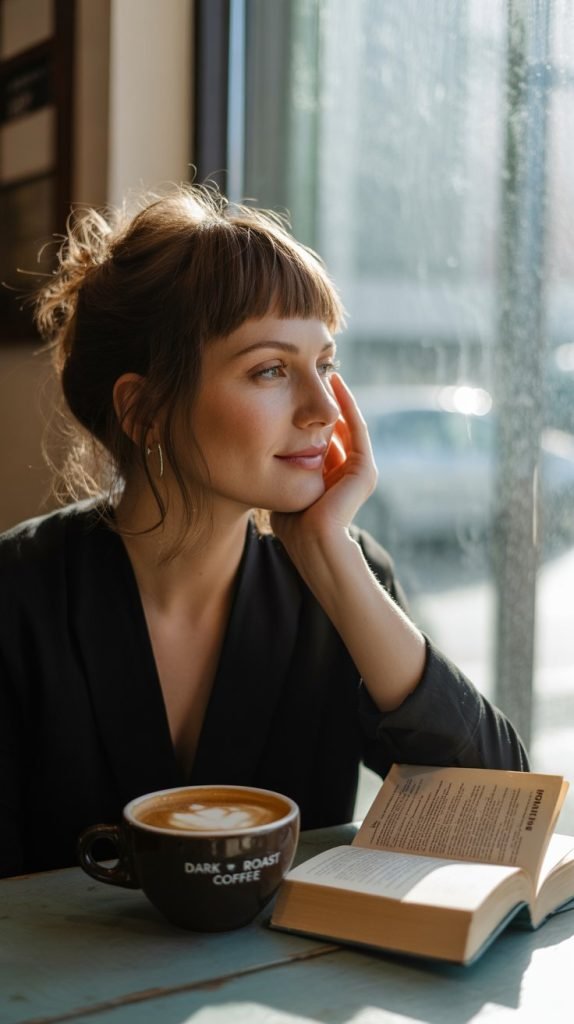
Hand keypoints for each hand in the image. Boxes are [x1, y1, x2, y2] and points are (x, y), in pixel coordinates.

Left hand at [270, 374, 377, 546]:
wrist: (313, 545)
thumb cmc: (292, 525)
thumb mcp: (284, 489)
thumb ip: (282, 470)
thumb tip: (261, 447)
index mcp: (329, 479)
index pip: (320, 440)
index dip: (308, 416)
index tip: (292, 391)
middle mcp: (346, 473)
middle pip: (335, 429)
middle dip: (323, 402)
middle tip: (312, 373)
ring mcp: (359, 471)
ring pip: (347, 424)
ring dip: (338, 398)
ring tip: (325, 371)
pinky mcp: (364, 470)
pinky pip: (356, 428)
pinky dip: (347, 405)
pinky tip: (336, 383)